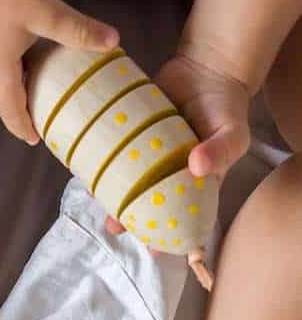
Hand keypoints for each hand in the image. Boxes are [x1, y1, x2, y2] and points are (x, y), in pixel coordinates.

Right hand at [0, 0, 118, 144]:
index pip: (12, 114)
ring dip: (10, 93)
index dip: (25, 129)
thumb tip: (114, 41)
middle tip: (40, 116)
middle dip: (19, 113)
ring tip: (31, 91)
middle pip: (1, 103)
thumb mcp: (48, 13)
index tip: (37, 140)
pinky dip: (2, 76)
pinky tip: (17, 62)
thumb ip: (80, 31)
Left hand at [105, 50, 251, 241]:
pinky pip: (113, 152)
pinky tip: (85, 169)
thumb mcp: (233, 131)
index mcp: (193, 182)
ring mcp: (146, 156)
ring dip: (109, 192)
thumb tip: (197, 166)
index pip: (179, 215)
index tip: (154, 252)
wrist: (206, 67)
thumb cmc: (226, 107)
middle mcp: (166, 173)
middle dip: (128, 217)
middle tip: (114, 227)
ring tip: (93, 198)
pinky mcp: (131, 136)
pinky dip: (100, 162)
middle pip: (145, 202)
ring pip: (125, 181)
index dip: (167, 235)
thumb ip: (222, 150)